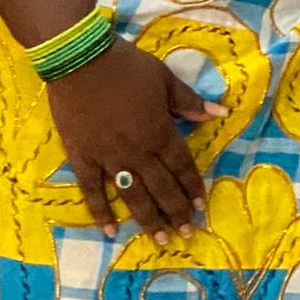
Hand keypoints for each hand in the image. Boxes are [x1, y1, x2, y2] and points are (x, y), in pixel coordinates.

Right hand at [48, 39, 220, 242]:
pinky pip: (91, 189)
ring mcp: (107, 157)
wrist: (79, 59)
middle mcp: (137, 151)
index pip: (181, 166)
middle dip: (176, 211)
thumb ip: (190, 101)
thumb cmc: (125, 66)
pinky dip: (100, 211)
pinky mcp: (81, 156)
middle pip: (161, 187)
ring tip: (161, 240)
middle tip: (187, 232)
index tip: (200, 206)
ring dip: (148, 219)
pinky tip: (110, 230)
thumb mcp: (165, 79)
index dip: (192, 187)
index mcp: (160, 132)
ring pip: (132, 195)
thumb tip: (220, 113)